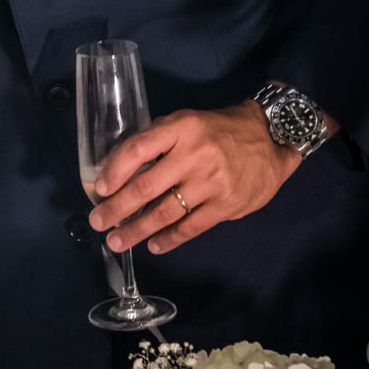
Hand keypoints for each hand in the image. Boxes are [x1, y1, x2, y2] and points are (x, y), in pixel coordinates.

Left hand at [88, 103, 300, 254]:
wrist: (270, 139)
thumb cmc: (218, 130)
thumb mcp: (186, 122)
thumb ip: (156, 141)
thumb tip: (117, 168)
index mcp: (180, 128)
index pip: (138, 148)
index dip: (115, 170)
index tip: (99, 189)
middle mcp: (194, 154)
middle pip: (146, 187)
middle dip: (117, 208)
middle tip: (98, 222)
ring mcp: (211, 182)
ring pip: (165, 212)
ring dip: (137, 230)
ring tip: (117, 241)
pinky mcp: (226, 205)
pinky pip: (191, 227)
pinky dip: (169, 239)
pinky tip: (153, 245)